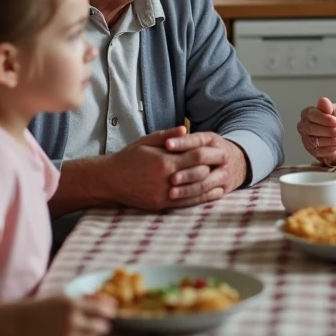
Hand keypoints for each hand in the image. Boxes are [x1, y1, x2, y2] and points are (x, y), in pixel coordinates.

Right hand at [18, 295, 114, 335]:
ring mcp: (67, 334)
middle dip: (104, 324)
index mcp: (73, 304)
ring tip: (89, 327)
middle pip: (101, 326)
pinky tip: (80, 333)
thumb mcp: (69, 296)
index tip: (111, 312)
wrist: (27, 320)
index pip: (102, 310)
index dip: (110, 312)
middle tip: (102, 321)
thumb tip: (112, 302)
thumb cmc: (50, 305)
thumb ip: (90, 299)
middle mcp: (71, 320)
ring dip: (96, 332)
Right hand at [104, 127, 227, 210]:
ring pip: (194, 191)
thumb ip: (167, 136)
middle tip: (225, 163)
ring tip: (223, 180)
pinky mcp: (160, 205)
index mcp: (164, 161)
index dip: (210, 154)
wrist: (110, 180)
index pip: (195, 157)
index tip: (220, 150)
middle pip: (198, 174)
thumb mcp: (146, 141)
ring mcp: (163, 194)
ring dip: (210, 185)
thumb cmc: (129, 158)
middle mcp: (165, 180)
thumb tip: (186, 129)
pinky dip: (201, 199)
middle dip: (213, 168)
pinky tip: (211, 194)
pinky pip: (185, 204)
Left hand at [163, 132, 248, 205]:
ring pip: (205, 182)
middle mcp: (221, 156)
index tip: (166, 145)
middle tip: (171, 177)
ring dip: (188, 188)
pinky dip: (193, 200)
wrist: (235, 163)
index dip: (181, 142)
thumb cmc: (207, 150)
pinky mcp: (223, 189)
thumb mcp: (200, 140)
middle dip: (186, 169)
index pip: (197, 140)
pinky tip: (179, 202)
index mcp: (212, 140)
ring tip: (171, 193)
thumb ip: (183, 138)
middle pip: (204, 161)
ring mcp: (224, 174)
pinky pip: (208, 196)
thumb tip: (172, 136)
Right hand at [297, 97, 335, 164]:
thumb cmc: (334, 121)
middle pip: (311, 129)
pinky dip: (329, 148)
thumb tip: (322, 100)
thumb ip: (328, 106)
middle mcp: (303, 126)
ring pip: (314, 141)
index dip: (324, 118)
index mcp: (307, 113)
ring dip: (329, 140)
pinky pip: (319, 151)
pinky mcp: (311, 150)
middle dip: (327, 130)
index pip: (311, 115)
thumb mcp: (335, 111)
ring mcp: (306, 139)